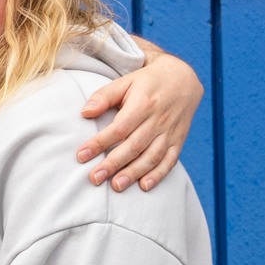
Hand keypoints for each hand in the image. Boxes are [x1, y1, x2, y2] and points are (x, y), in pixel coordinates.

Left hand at [77, 50, 202, 191]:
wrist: (183, 79)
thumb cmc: (146, 82)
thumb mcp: (125, 82)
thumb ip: (103, 97)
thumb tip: (84, 112)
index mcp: (143, 105)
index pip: (119, 128)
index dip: (99, 143)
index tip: (81, 156)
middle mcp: (158, 120)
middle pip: (134, 146)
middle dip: (113, 164)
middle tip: (94, 178)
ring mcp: (170, 132)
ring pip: (152, 156)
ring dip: (134, 173)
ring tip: (116, 185)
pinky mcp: (179, 140)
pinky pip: (170, 160)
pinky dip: (159, 174)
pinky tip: (144, 186)